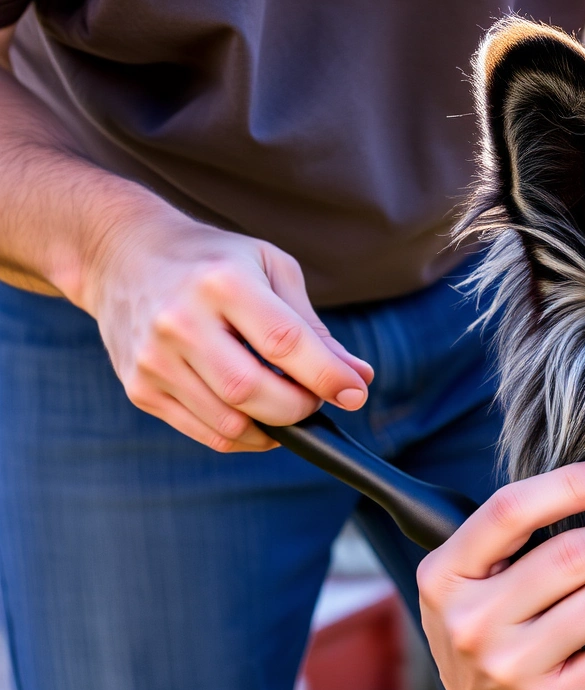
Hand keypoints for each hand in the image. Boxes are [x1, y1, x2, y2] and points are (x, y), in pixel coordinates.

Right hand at [75, 208, 373, 450]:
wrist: (122, 253)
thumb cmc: (213, 260)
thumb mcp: (270, 269)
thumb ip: (313, 327)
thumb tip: (358, 378)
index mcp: (222, 283)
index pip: (284, 343)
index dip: (327, 376)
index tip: (355, 394)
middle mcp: (180, 321)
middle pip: (253, 390)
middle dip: (300, 407)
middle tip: (316, 399)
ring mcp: (154, 358)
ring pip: (230, 421)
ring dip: (275, 427)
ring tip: (289, 406)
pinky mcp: (140, 387)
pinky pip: (206, 432)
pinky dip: (245, 435)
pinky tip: (259, 418)